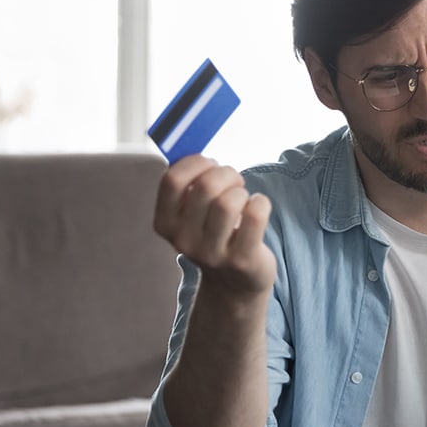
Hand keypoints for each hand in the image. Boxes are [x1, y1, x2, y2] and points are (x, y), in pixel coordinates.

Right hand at [153, 155, 276, 299]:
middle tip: (234, 180)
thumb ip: (189, 181)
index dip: (196, 162)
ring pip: (230, 201)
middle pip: (206, 187)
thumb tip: (194, 144)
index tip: (209, 164)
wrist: (235, 282)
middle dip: (226, 173)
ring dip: (242, 191)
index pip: (172, 180)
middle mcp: (183, 241)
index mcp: (165, 223)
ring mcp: (212, 254)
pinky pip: (256, 215)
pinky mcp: (241, 260)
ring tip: (243, 198)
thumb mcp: (192, 212)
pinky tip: (258, 209)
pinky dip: (261, 202)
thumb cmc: (214, 231)